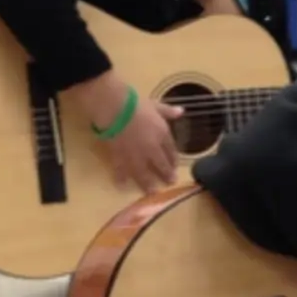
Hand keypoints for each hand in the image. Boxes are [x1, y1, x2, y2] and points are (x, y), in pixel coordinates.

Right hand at [81, 73, 183, 191]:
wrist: (116, 109)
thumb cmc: (136, 103)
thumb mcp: (156, 105)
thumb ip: (168, 111)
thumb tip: (181, 111)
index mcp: (162, 134)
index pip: (171, 150)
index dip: (173, 160)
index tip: (175, 167)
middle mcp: (151, 149)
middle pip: (161, 165)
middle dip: (166, 175)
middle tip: (170, 183)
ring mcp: (135, 156)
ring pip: (143, 173)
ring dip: (148, 184)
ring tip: (151, 192)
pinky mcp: (119, 157)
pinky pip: (120, 170)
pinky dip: (121, 178)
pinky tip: (121, 186)